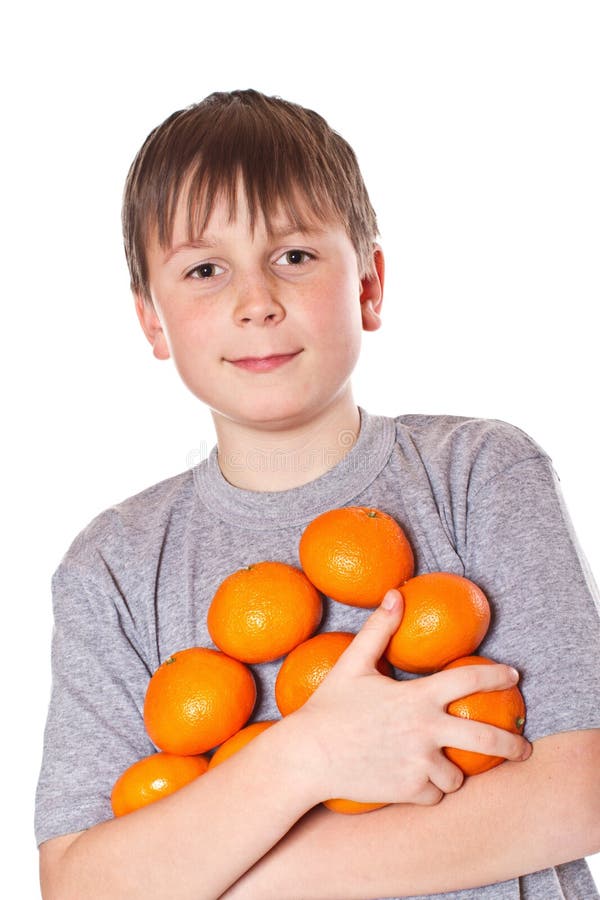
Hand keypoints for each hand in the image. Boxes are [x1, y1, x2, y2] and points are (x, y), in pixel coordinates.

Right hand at [293, 589, 531, 806]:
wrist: (307, 756)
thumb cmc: (328, 707)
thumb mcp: (353, 663)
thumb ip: (379, 629)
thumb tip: (395, 593)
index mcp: (417, 696)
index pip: (469, 680)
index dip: (496, 675)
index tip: (512, 675)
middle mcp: (425, 730)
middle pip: (486, 738)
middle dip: (512, 743)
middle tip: (523, 746)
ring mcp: (419, 763)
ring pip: (458, 774)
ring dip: (455, 770)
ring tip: (446, 765)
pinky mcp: (408, 790)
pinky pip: (435, 794)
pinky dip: (430, 789)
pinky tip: (417, 780)